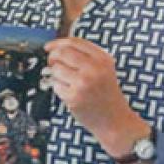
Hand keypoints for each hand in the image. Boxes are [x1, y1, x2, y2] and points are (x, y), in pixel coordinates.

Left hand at [45, 37, 151, 162]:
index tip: (49, 47)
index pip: (74, 42)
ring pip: (55, 69)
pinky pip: (55, 85)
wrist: (115, 121)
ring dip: (56, 75)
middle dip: (52, 57)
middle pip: (61, 53)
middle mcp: (94, 69)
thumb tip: (55, 48)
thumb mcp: (104, 69)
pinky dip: (59, 88)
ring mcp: (83, 83)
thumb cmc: (106, 94)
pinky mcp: (74, 97)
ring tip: (67, 82)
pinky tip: (70, 94)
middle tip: (53, 64)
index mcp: (103, 59)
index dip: (57, 43)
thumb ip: (85, 56)